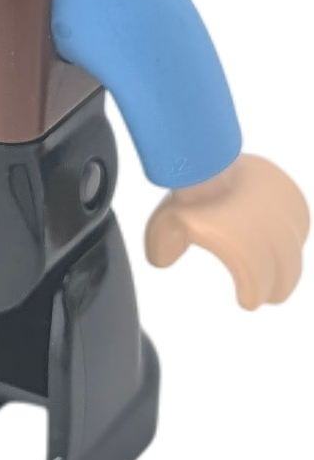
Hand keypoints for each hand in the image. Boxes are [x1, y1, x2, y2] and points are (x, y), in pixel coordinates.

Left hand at [145, 151, 309, 307]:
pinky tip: (288, 241)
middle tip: (271, 295)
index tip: (249, 300)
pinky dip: (294, 235)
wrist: (209, 159)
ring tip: (282, 272)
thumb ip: (163, 246)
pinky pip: (299, 223)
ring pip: (294, 248)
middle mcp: (271, 237)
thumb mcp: (168, 223)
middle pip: (283, 271)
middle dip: (277, 287)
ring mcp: (282, 216)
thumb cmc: (189, 194)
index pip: (258, 286)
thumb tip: (161, 259)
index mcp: (246, 252)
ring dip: (289, 265)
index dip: (255, 296)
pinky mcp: (289, 197)